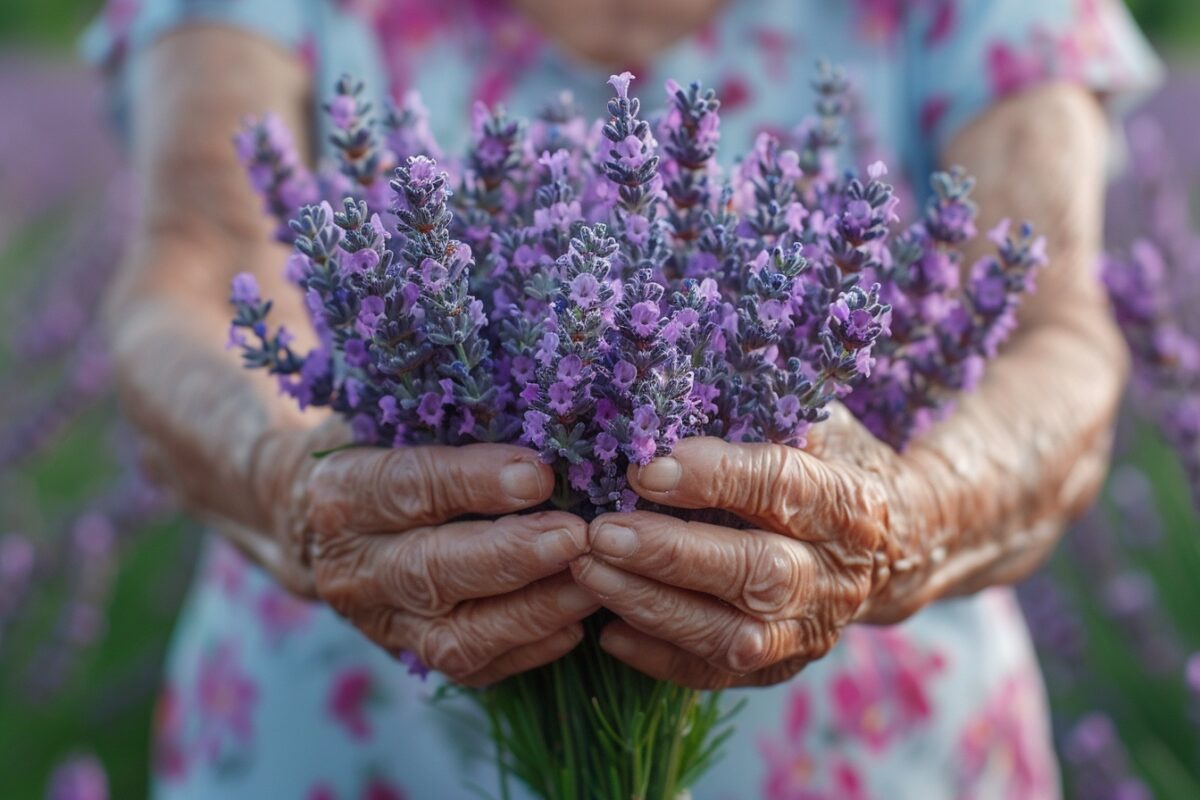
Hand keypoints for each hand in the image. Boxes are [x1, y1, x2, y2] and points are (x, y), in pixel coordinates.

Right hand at [245, 423, 597, 686]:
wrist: (312, 524)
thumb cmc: (380, 450)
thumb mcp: (394, 420)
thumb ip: (451, 422)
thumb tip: (544, 414)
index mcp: (342, 492)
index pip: (407, 487)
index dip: (472, 482)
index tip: (538, 475)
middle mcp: (352, 566)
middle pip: (431, 569)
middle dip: (511, 556)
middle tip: (576, 537)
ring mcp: (380, 620)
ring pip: (455, 634)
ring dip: (532, 610)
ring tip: (592, 583)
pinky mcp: (410, 655)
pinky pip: (473, 666)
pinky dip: (530, 647)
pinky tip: (576, 620)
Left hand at [571, 406, 914, 689]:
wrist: (895, 547)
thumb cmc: (830, 464)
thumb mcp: (815, 423)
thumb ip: (760, 411)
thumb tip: (672, 398)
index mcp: (849, 502)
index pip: (782, 488)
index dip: (714, 478)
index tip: (644, 469)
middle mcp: (836, 574)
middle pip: (756, 572)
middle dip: (671, 554)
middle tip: (601, 533)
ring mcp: (812, 629)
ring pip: (732, 632)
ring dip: (653, 606)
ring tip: (588, 573)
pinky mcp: (783, 664)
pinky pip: (717, 673)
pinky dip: (659, 657)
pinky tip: (607, 629)